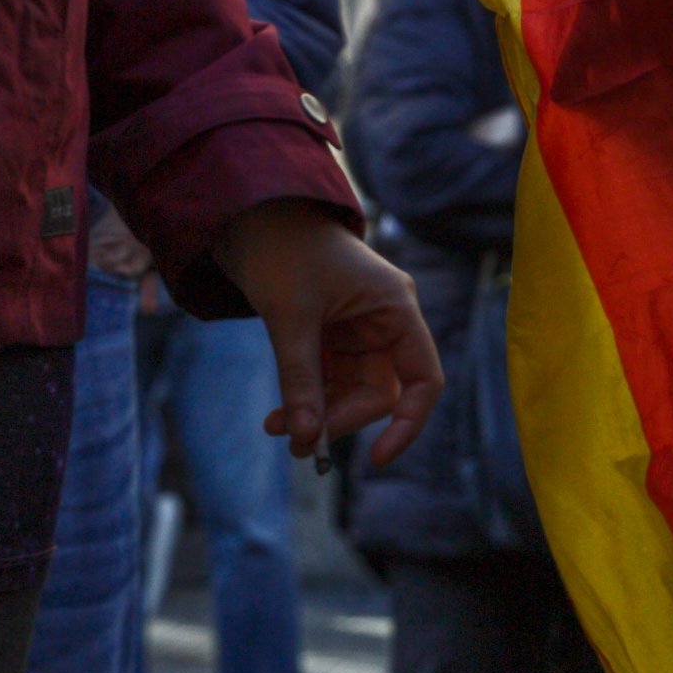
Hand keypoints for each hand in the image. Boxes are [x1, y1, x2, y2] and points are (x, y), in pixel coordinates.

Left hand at [211, 201, 438, 466]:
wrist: (248, 213)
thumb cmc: (281, 249)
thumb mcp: (290, 317)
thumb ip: (301, 380)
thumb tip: (307, 441)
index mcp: (395, 308)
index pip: (423, 379)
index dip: (409, 423)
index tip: (376, 459)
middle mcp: (384, 321)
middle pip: (379, 393)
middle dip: (340, 419)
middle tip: (298, 442)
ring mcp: (358, 330)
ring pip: (351, 392)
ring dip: (317, 414)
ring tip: (277, 428)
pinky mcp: (332, 335)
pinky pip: (330, 381)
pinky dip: (307, 400)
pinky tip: (279, 416)